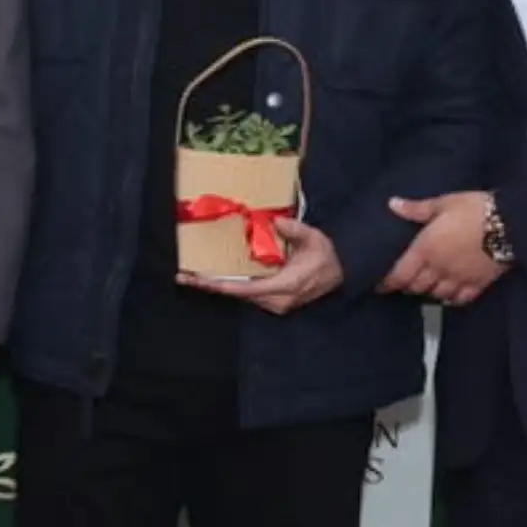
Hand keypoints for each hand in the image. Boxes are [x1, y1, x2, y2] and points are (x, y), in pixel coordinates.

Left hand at [180, 214, 340, 313]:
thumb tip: (276, 221)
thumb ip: (295, 230)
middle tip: (185, 276)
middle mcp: (277, 301)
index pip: (244, 289)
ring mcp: (276, 304)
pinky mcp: (275, 302)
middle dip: (211, 284)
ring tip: (194, 276)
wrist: (342, 272)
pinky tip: (215, 278)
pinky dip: (232, 286)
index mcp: (284, 286)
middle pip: (237, 294)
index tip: (197, 279)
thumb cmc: (326, 256)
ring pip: (241, 295)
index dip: (218, 284)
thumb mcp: (313, 238)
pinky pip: (249, 294)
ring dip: (219, 285)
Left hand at [379, 191, 505, 305]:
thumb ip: (417, 209)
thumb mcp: (444, 203)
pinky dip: (453, 299)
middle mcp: (439, 268)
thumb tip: (392, 205)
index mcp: (425, 249)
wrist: (512, 223)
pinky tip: (451, 294)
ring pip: (437, 295)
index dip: (387, 283)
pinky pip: (461, 299)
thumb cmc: (475, 209)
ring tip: (427, 286)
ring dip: (429, 292)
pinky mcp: (479, 284)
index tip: (380, 285)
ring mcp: (459, 278)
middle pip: (417, 287)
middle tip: (405, 282)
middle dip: (408, 286)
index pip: (399, 275)